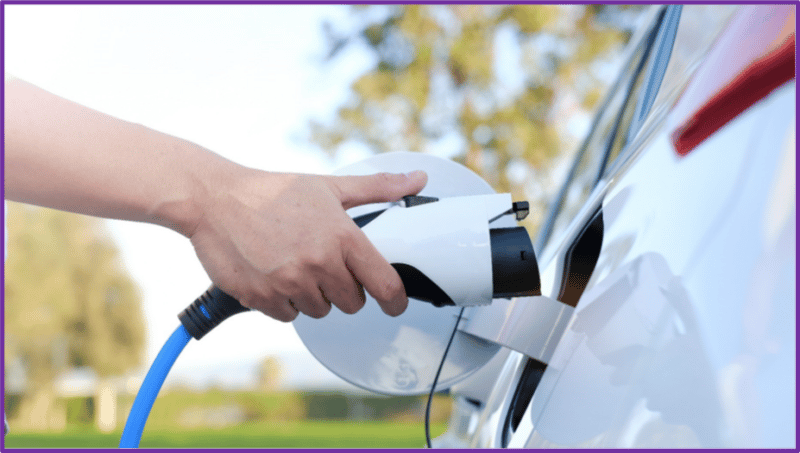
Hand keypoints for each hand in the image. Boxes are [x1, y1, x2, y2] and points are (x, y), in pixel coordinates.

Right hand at [187, 167, 427, 321]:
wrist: (215, 199)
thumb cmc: (272, 192)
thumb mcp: (329, 186)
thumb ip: (377, 188)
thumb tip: (416, 180)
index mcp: (341, 237)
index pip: (384, 284)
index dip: (395, 300)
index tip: (395, 305)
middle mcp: (319, 263)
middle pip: (352, 303)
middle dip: (344, 289)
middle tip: (325, 265)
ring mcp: (290, 283)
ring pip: (320, 310)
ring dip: (312, 295)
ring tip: (294, 264)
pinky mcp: (263, 298)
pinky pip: (288, 316)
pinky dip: (284, 302)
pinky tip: (274, 274)